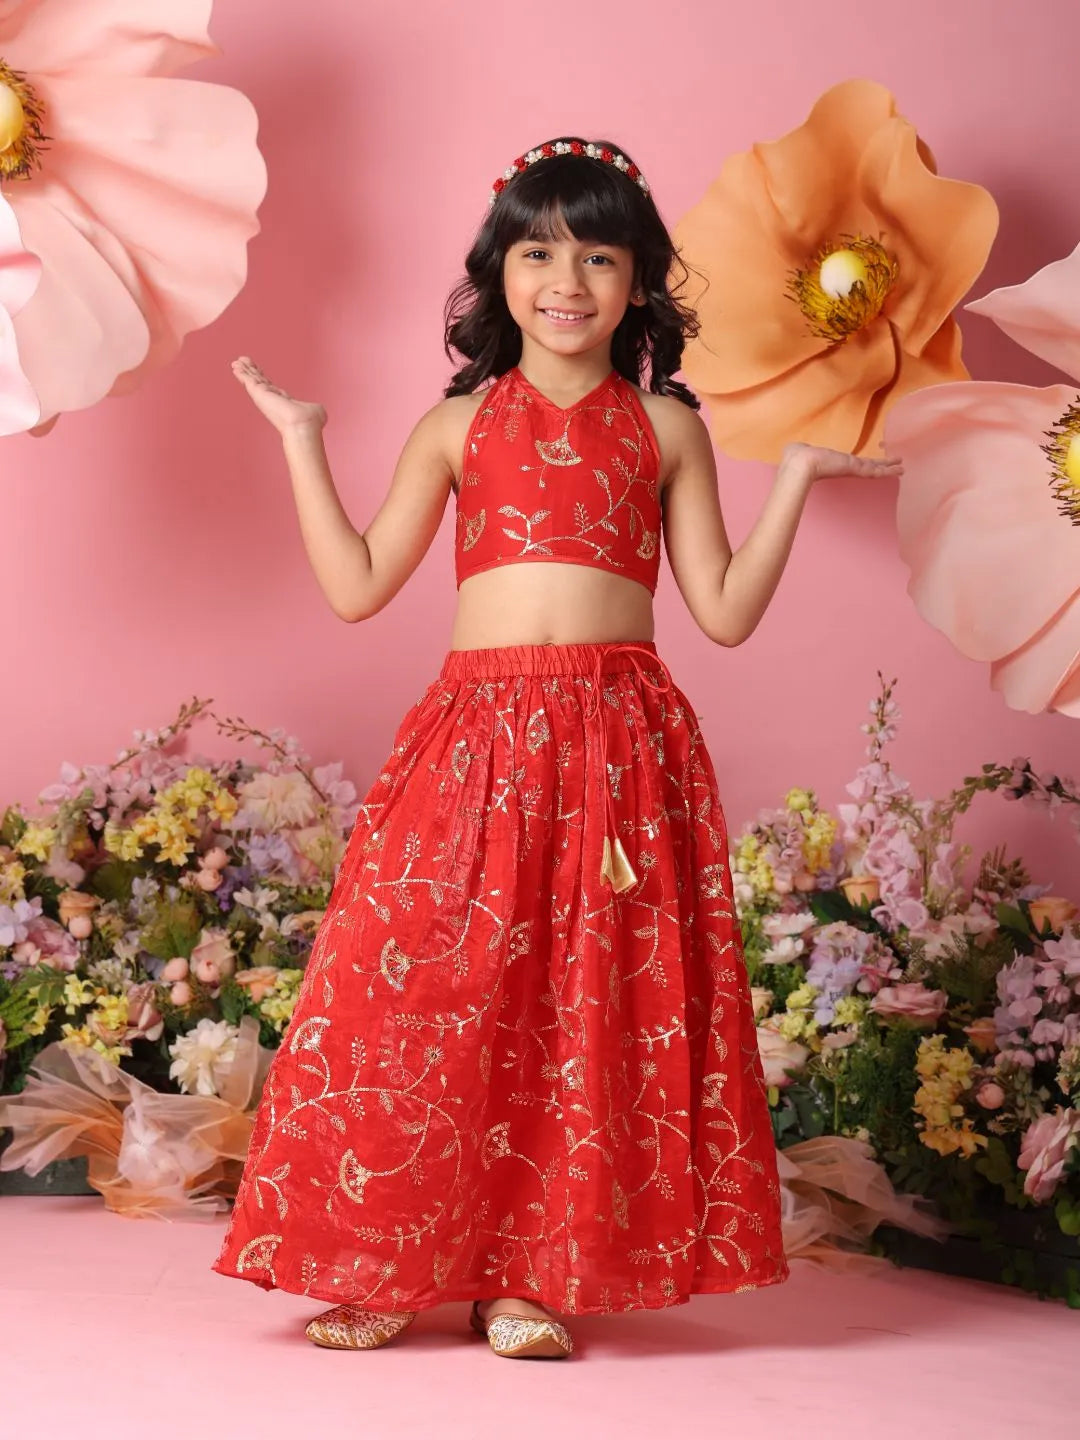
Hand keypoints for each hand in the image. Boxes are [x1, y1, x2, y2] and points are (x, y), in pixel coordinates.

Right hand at [231, 356, 326, 434]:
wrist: (304, 425)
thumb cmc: (311, 421)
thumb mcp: (315, 410)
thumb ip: (313, 407)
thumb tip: (317, 409)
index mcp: (284, 402)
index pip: (271, 388)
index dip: (264, 379)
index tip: (258, 372)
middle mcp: (272, 400)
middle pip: (259, 382)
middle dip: (251, 372)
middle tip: (243, 362)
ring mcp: (265, 397)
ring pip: (252, 381)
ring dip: (244, 371)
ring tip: (236, 362)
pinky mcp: (259, 394)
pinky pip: (248, 381)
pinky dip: (242, 374)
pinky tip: (235, 366)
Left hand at [780, 441, 902, 485]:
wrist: (800, 464)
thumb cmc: (797, 456)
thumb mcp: (800, 450)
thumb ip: (801, 449)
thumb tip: (792, 448)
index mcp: (833, 462)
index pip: (852, 462)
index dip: (862, 462)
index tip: (870, 462)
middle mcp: (844, 467)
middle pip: (867, 467)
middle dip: (880, 466)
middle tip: (893, 465)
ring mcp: (850, 469)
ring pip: (874, 469)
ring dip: (888, 468)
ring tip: (902, 468)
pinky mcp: (855, 469)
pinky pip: (875, 471)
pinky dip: (888, 470)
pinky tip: (900, 470)